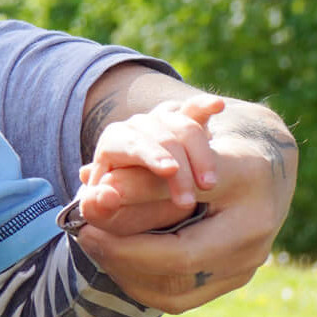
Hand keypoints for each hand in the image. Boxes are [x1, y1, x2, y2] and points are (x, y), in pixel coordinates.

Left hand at [75, 96, 297, 312]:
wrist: (262, 166)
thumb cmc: (220, 152)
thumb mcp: (188, 154)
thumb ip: (145, 180)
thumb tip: (97, 197)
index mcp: (250, 222)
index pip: (179, 254)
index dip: (127, 248)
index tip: (88, 228)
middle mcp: (251, 255)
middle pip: (175, 279)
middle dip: (122, 261)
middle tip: (86, 237)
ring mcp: (241, 272)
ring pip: (173, 296)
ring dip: (127, 274)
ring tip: (98, 245)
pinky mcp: (227, 280)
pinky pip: (178, 297)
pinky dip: (142, 281)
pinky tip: (117, 258)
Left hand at [76, 95, 224, 221]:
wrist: (138, 195)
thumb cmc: (121, 204)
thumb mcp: (107, 212)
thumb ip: (100, 207)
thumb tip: (105, 195)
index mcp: (113, 144)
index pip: (128, 142)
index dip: (149, 154)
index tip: (169, 171)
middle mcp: (137, 127)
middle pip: (161, 136)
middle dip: (179, 167)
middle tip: (189, 201)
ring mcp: (163, 121)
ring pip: (185, 127)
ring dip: (201, 155)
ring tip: (208, 186)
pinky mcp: (187, 121)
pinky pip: (196, 109)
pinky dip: (205, 106)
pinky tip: (217, 105)